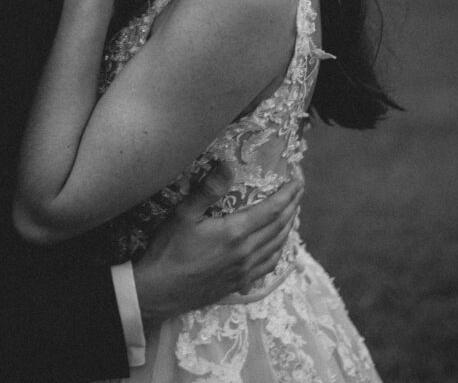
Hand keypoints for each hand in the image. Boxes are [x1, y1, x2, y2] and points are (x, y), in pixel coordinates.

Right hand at [133, 164, 302, 323]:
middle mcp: (246, 252)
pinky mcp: (239, 283)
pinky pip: (269, 265)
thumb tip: (228, 165)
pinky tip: (278, 244)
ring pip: (278, 246)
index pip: (273, 209)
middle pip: (280, 226)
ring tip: (293, 210)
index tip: (297, 176)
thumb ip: (207, 189)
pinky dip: (279, 250)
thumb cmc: (168, 251)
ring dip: (290, 226)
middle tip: (299, 186)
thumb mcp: (182, 214)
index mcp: (235, 232)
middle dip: (293, 204)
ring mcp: (245, 270)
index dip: (289, 192)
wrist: (158, 292)